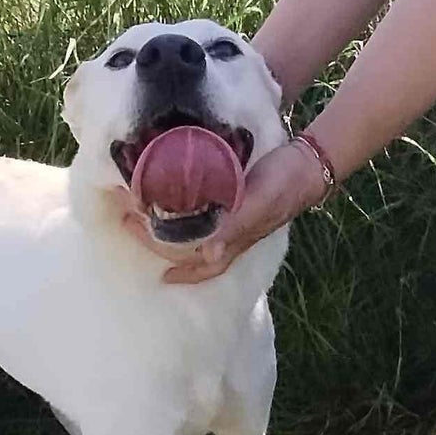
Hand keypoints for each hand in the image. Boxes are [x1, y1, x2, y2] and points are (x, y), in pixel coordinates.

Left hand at [111, 141, 328, 283]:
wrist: (307, 161)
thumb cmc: (285, 183)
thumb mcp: (260, 203)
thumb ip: (237, 227)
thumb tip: (208, 253)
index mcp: (234, 240)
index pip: (201, 266)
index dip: (179, 272)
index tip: (156, 273)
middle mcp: (228, 233)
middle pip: (189, 250)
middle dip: (156, 241)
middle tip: (128, 221)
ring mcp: (230, 217)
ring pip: (191, 232)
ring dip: (165, 227)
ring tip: (138, 213)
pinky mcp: (231, 198)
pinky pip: (199, 212)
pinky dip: (179, 210)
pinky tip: (165, 200)